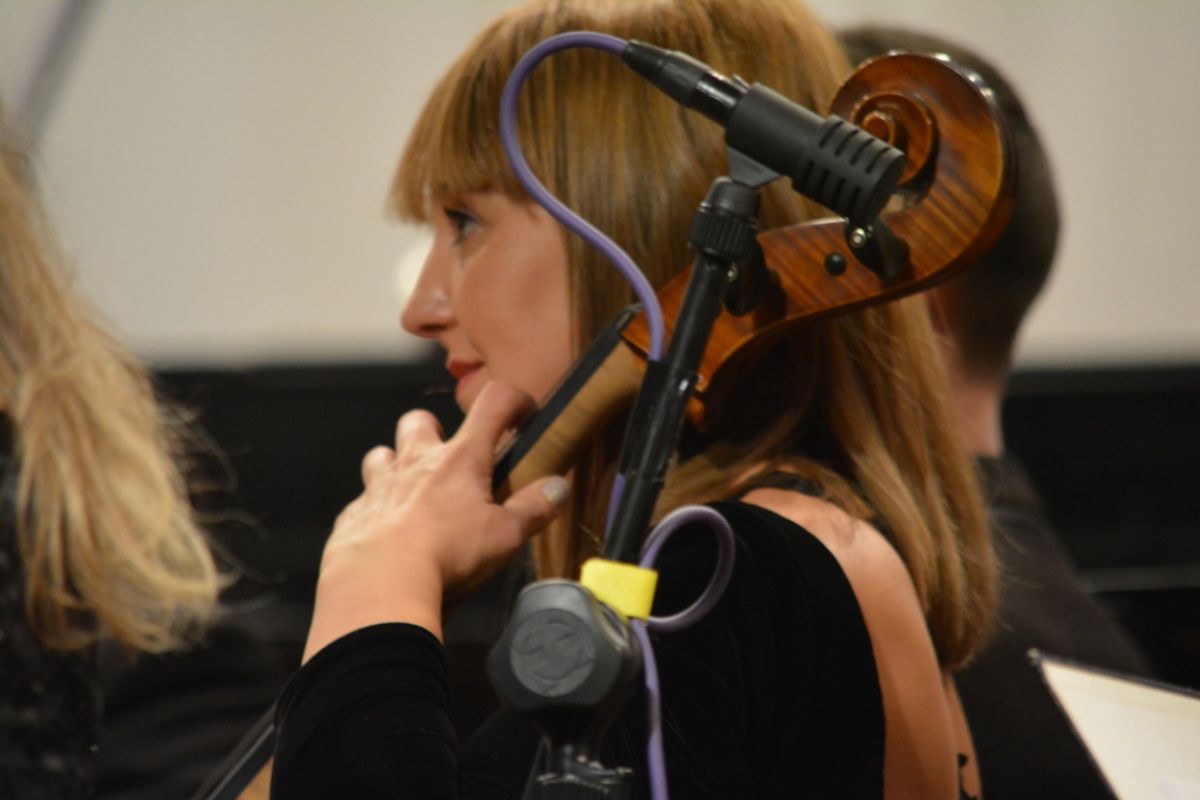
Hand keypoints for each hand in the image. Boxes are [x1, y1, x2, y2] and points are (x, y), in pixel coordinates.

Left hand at [302, 381, 568, 660]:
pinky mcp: (354, 517)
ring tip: (413, 494)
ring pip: (381, 456)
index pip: (493, 403)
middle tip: (452, 459)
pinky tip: (388, 537)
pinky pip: (362, 504)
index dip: (514, 400)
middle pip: (420, 421)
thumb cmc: (446, 556)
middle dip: (435, 431)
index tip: (523, 412)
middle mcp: (416, 462)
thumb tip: (558, 488)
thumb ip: (533, 509)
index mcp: (461, 460)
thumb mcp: (505, 536)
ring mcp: (380, 487)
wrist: (380, 585)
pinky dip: (376, 513)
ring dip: (396, 467)